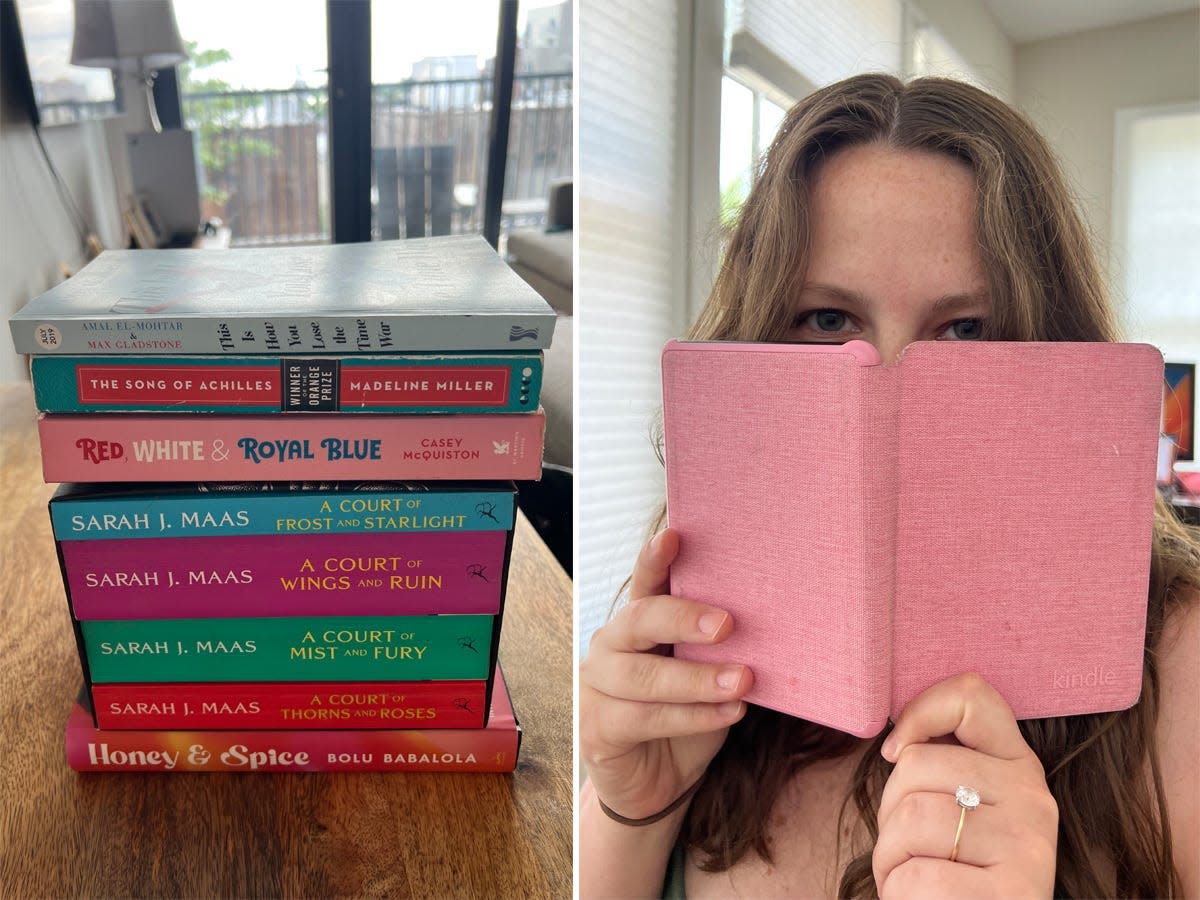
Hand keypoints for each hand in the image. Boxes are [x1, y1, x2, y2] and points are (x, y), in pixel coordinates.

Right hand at [579, 528, 753, 819]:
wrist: (659, 783)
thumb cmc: (687, 717)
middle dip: (683, 618)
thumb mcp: (706, 674)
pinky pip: (646, 718)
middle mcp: (610, 646)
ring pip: (644, 677)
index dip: (655, 558)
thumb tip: (776, 620)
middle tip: (727, 625)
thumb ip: (718, 647)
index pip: (644, 582)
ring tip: (743, 681)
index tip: (675, 536)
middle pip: (640, 620)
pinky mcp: (597, 727)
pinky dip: (692, 716)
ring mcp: (597, 686)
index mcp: (637, 622)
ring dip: (698, 680)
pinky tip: (729, 713)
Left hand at [873, 673, 1057, 898]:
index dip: (919, 711)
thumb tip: (897, 744)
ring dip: (888, 860)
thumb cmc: (954, 878)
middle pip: (916, 765)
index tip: (894, 752)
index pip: (971, 697)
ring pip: (911, 819)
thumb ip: (941, 771)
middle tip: (904, 853)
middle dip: (887, 814)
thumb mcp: (957, 815)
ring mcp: (1028, 848)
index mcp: (1019, 770)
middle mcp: (1034, 801)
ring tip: (910, 883)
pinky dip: (899, 894)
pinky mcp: (1014, 894)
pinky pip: (917, 876)